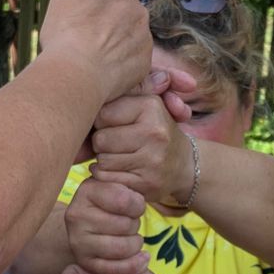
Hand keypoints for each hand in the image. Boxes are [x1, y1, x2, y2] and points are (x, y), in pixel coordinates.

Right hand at [38, 0, 151, 103]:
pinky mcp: (145, 63)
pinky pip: (131, 60)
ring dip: (111, 43)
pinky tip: (102, 69)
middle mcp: (137, 10)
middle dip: (102, 24)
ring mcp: (143, 38)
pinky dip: (119, 63)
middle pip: (116, 15)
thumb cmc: (67, 29)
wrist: (75, 73)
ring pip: (124, 37)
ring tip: (90, 56)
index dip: (84, 7)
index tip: (74, 20)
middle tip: (81, 38)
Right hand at [66, 176, 148, 273]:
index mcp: (86, 191)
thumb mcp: (117, 185)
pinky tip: (142, 258)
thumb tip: (135, 199)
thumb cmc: (110, 202)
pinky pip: (118, 269)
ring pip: (124, 247)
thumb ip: (127, 186)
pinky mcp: (84, 262)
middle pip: (126, 225)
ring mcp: (77, 241)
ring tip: (129, 236)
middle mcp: (76, 215)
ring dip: (135, 243)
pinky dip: (135, 265)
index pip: (127, 201)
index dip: (138, 205)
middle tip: (127, 222)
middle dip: (134, 224)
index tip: (134, 205)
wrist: (89, 222)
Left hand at [88, 91, 195, 205]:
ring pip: (102, 161)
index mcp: (152, 106)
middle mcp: (155, 132)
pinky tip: (119, 171)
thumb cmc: (154, 132)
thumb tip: (89, 89)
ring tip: (119, 157)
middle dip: (101, 143)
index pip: (102, 113)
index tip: (112, 125)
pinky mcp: (146, 184)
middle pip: (100, 139)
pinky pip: (108, 179)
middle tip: (115, 144)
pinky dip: (107, 176)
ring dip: (104, 161)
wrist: (184, 166)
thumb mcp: (144, 106)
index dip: (100, 122)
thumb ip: (120, 94)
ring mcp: (152, 160)